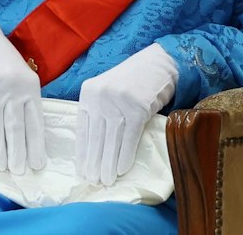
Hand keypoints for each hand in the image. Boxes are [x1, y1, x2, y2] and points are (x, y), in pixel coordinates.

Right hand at [0, 16, 45, 174]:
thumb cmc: (3, 62)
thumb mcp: (21, 76)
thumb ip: (26, 100)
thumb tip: (29, 136)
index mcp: (30, 86)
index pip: (35, 121)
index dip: (36, 144)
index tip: (38, 164)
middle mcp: (13, 89)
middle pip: (16, 127)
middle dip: (19, 153)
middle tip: (20, 172)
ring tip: (2, 167)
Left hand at [76, 44, 177, 184]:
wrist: (160, 62)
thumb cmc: (133, 80)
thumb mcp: (108, 91)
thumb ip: (99, 112)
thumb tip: (94, 147)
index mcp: (89, 92)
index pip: (83, 127)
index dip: (83, 152)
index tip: (83, 169)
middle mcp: (101, 96)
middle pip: (96, 136)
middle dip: (95, 162)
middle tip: (94, 181)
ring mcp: (119, 102)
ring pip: (111, 139)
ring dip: (109, 163)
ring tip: (107, 180)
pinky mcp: (138, 107)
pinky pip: (130, 137)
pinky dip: (125, 155)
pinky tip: (123, 169)